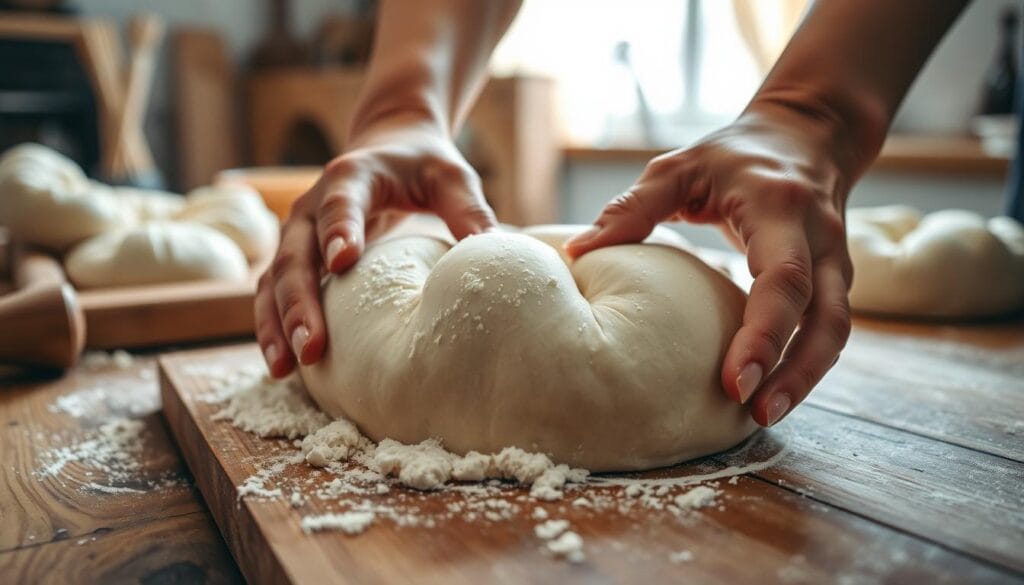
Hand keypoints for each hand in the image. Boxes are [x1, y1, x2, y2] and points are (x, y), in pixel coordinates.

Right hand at [255, 115, 496, 376]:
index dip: (340, 230)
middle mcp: (311, 205)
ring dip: (276, 325)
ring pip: (274, 281)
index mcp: (352, 177)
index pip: (340, 203)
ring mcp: (297, 234)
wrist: (387, 147)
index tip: (343, 261)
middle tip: (312, 347)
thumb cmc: (423, 166)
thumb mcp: (450, 177)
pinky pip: (273, 294)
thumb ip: (468, 208)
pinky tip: (281, 367)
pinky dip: (272, 328)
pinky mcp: (294, 258)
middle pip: (295, 255)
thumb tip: (491, 250)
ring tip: (283, 369)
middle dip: (300, 303)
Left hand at [565, 103, 853, 426]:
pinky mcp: (834, 279)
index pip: (783, 279)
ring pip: (836, 331)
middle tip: (754, 413)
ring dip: (806, 378)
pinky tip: (773, 391)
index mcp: (781, 207)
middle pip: (825, 318)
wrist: (806, 135)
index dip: (763, 334)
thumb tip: (577, 251)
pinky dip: (805, 364)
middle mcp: (820, 237)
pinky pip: (828, 328)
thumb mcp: (679, 166)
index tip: (732, 381)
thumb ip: (632, 207)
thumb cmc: (733, 155)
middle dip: (793, 371)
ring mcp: (835, 260)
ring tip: (763, 415)